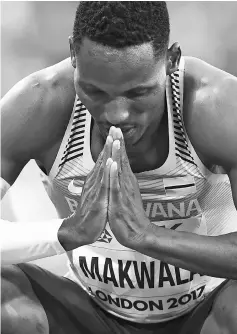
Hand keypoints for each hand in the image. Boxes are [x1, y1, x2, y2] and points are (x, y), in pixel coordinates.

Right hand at [58, 135, 112, 250]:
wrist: (80, 229)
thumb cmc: (91, 212)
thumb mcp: (97, 193)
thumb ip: (100, 181)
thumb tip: (104, 171)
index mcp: (97, 180)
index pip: (105, 159)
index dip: (110, 145)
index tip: (115, 131)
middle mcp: (95, 181)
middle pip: (104, 159)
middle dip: (109, 143)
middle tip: (114, 127)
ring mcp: (96, 189)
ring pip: (103, 168)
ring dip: (108, 153)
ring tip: (112, 138)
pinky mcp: (98, 199)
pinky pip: (104, 184)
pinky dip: (107, 172)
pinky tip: (110, 162)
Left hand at [108, 128, 150, 248]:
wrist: (138, 233)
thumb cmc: (130, 215)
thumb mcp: (126, 194)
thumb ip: (124, 182)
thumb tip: (121, 170)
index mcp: (127, 181)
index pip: (122, 159)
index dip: (118, 144)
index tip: (115, 130)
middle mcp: (127, 183)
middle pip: (121, 160)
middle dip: (118, 143)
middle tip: (116, 127)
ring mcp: (124, 192)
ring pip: (120, 170)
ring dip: (117, 154)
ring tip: (115, 139)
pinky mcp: (119, 202)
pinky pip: (116, 186)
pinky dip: (115, 175)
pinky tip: (113, 164)